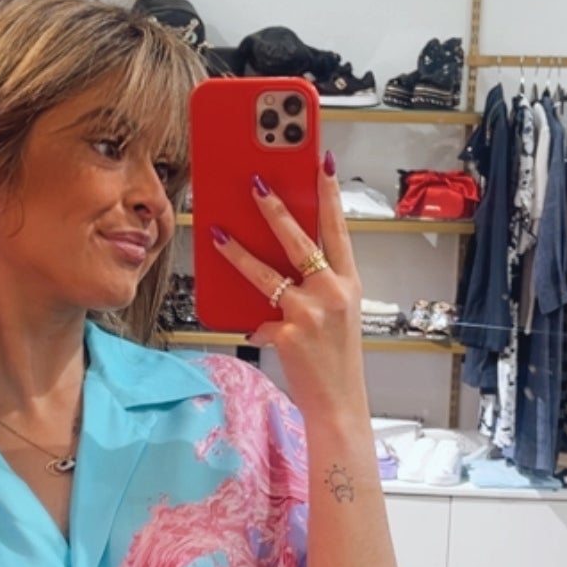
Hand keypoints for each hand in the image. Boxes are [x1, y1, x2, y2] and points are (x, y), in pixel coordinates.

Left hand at [208, 158, 365, 415]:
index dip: (329, 194)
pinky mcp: (288, 334)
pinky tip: (250, 327)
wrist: (338, 403)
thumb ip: (315, 285)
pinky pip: (259, 319)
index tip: (322, 162)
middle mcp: (333, 293)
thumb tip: (276, 259)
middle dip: (274, 208)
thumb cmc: (335, 358)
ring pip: (266, 274)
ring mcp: (310, 313)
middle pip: (298, 241)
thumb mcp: (337, 314)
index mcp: (349, 283)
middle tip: (255, 181)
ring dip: (237, 251)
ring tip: (217, 232)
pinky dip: (253, 324)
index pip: (338, 229)